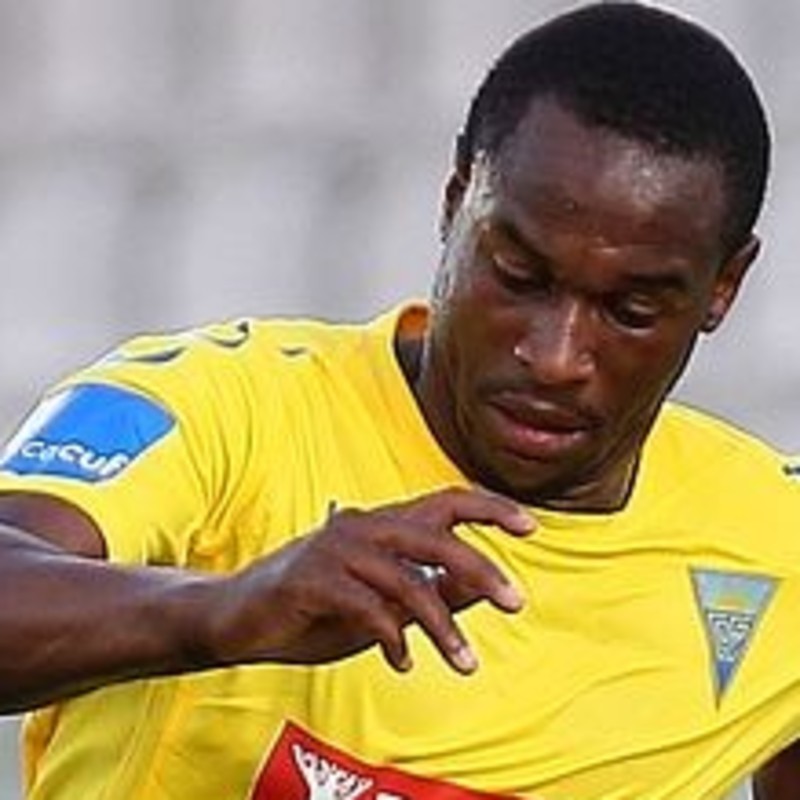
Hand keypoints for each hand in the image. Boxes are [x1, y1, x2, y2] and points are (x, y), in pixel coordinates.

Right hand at [208, 488, 534, 674]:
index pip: (445, 501)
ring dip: (441, 626)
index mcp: (382, 524)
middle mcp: (363, 526)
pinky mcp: (312, 579)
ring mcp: (336, 550)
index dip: (490, 508)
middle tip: (517, 602)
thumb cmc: (317, 607)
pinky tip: (401, 661)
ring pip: (407, 580)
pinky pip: (368, 608)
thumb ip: (430, 590)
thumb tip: (485, 587)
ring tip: (465, 663)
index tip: (531, 526)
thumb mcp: (383, 601)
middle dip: (481, 568)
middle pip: (436, 536)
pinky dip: (392, 638)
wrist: (239, 617)